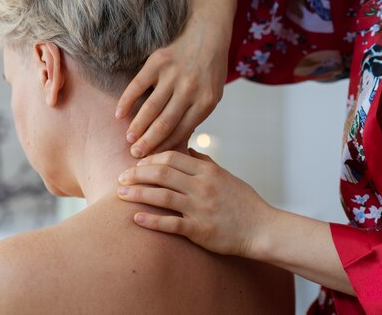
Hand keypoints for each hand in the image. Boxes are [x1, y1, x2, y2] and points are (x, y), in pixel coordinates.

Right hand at [115, 0, 236, 157]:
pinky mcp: (158, 61)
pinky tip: (119, 114)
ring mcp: (173, 75)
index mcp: (206, 102)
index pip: (182, 131)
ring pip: (151, 107)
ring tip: (128, 139)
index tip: (153, 159)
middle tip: (135, 155)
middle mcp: (190, 89)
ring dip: (137, 126)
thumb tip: (175, 143)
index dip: (165, 147)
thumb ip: (195, 116)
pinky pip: (138, 85)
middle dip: (148, 143)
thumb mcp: (212, 95)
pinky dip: (127, 101)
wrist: (208, 34)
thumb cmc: (209, 71)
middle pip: (164, 123)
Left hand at [117, 149, 275, 257]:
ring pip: (162, 196)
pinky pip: (171, 224)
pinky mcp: (200, 230)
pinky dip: (152, 220)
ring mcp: (201, 208)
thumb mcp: (226, 176)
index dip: (150, 159)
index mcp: (208, 171)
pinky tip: (136, 218)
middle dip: (137, 174)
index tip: (137, 164)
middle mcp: (203, 187)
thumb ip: (205, 163)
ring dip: (138, 194)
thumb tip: (187, 150)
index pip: (172, 157)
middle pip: (162, 173)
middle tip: (121, 177)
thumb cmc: (244, 202)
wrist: (262, 228)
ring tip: (120, 194)